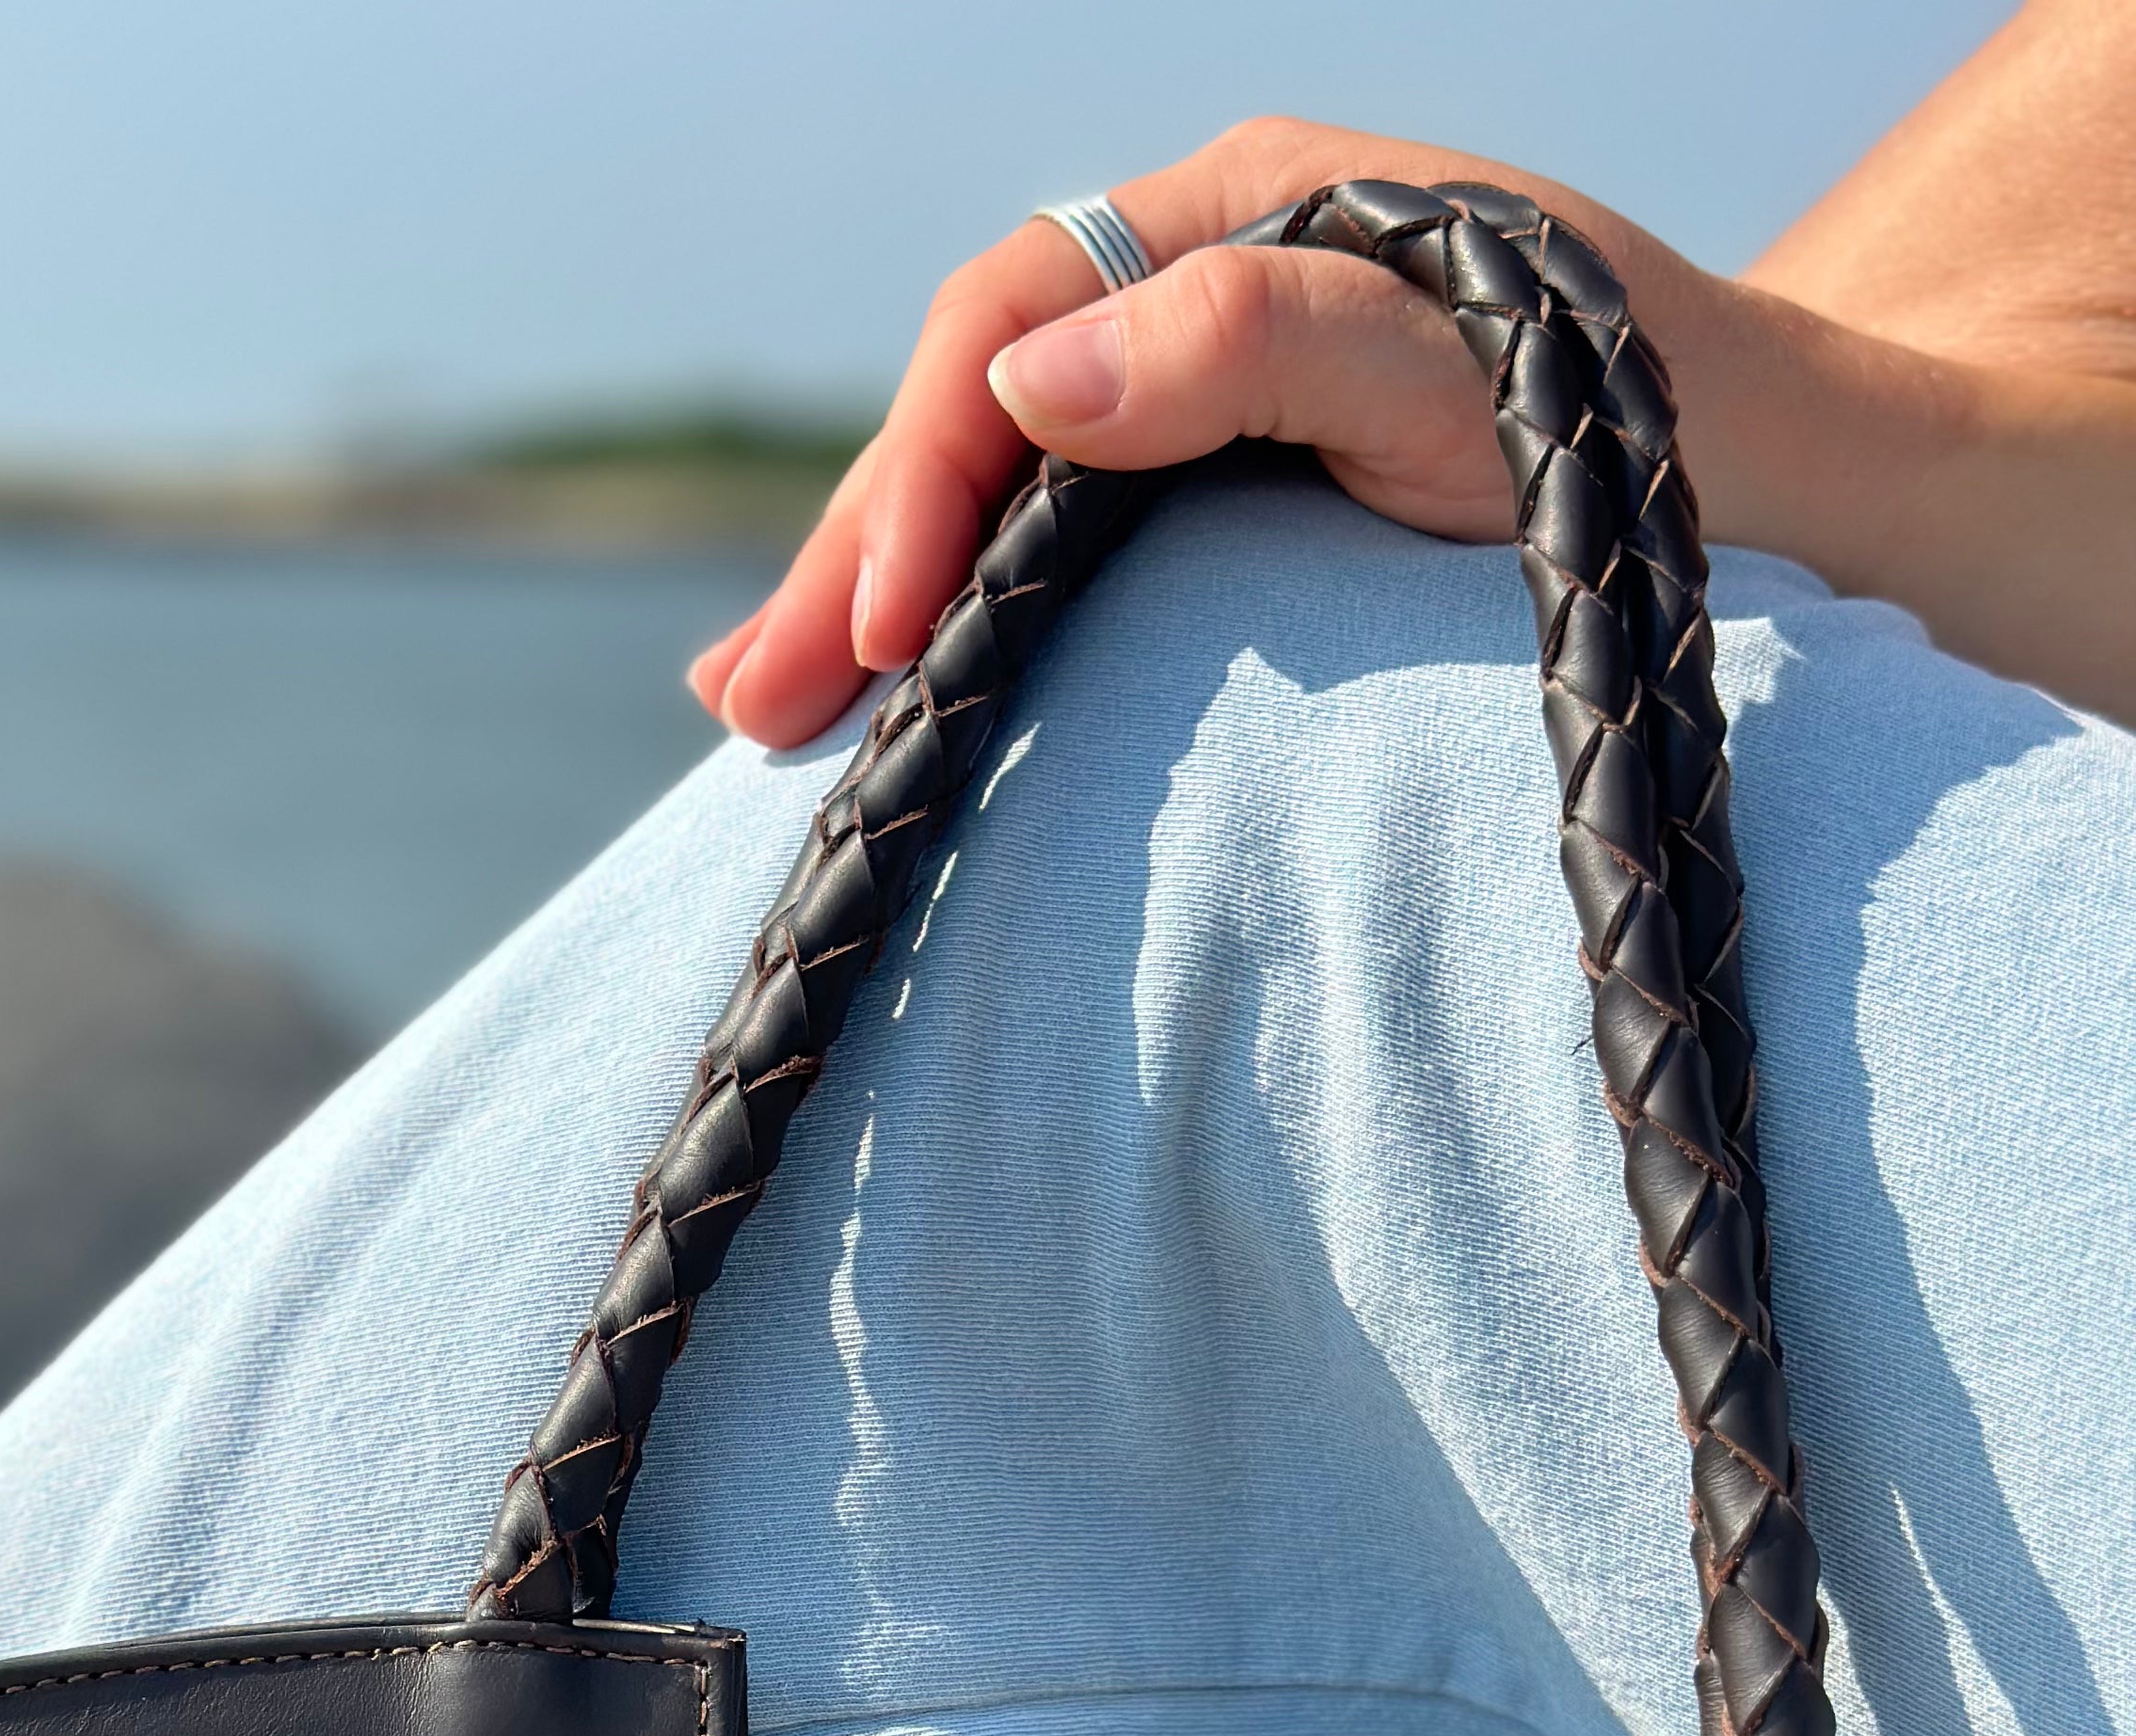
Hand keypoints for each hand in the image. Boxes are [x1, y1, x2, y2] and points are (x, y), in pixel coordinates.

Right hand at [688, 108, 2135, 741]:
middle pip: (971, 404)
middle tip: (748, 703)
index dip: (927, 470)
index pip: (1017, 311)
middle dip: (855, 553)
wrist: (1795, 506)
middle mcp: (1204, 288)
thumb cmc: (1660, 434)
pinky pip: (1052, 552)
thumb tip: (1035, 383)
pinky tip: (885, 700)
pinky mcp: (1225, 509)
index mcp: (1247, 212)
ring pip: (991, 486)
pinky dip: (957, 630)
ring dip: (871, 602)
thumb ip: (1269, 342)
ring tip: (758, 716)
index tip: (888, 628)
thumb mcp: (1475, 371)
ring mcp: (1207, 401)